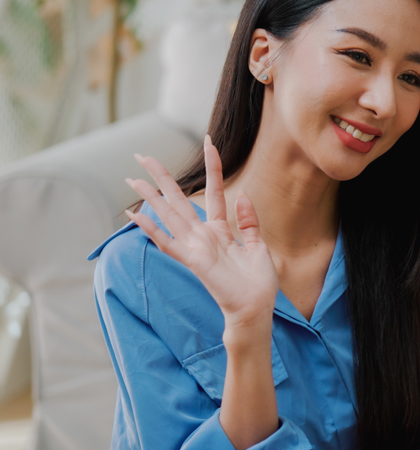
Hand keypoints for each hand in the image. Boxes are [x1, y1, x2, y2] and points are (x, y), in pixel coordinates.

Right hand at [125, 135, 278, 340]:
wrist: (255, 308)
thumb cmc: (258, 282)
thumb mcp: (258, 245)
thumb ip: (249, 221)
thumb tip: (242, 194)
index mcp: (221, 230)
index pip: (215, 191)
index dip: (213, 166)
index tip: (209, 141)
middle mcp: (204, 236)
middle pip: (179, 199)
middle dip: (162, 177)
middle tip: (142, 155)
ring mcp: (196, 247)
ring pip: (169, 216)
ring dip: (150, 197)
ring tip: (132, 178)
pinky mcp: (193, 261)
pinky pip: (167, 243)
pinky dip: (151, 229)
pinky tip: (134, 215)